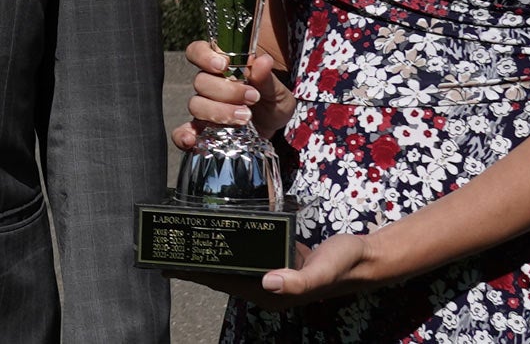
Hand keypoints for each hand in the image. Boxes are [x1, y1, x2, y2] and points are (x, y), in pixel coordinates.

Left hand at [167, 232, 373, 307]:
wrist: (364, 258)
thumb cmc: (344, 263)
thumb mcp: (324, 270)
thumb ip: (300, 279)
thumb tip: (268, 282)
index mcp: (271, 293)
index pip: (224, 283)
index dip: (196, 273)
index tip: (168, 263)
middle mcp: (267, 287)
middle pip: (221, 275)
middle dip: (193, 264)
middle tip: (164, 247)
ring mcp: (271, 276)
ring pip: (231, 266)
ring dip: (208, 255)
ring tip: (181, 241)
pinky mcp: (276, 262)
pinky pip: (245, 255)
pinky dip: (227, 247)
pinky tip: (216, 236)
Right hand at [170, 39, 282, 152]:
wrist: (274, 129)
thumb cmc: (272, 102)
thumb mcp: (277, 90)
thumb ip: (267, 78)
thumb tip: (263, 61)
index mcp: (222, 66)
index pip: (198, 51)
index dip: (204, 56)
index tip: (223, 65)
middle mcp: (209, 85)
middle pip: (201, 81)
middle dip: (226, 91)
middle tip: (252, 98)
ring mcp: (204, 108)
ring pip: (196, 104)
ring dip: (219, 112)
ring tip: (244, 118)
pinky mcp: (203, 130)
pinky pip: (184, 131)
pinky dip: (183, 136)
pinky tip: (191, 141)